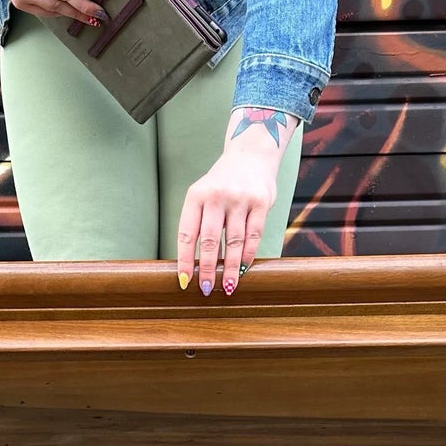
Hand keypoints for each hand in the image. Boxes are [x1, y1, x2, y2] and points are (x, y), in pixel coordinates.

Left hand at [176, 107, 297, 296]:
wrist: (251, 155)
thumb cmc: (222, 184)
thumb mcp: (202, 196)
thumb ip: (198, 223)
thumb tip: (193, 265)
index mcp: (196, 196)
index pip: (187, 233)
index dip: (185, 260)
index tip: (184, 281)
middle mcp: (217, 196)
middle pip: (210, 240)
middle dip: (207, 268)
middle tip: (206, 289)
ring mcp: (240, 198)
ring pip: (234, 241)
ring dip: (230, 267)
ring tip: (227, 286)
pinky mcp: (261, 202)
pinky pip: (254, 235)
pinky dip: (248, 255)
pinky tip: (243, 269)